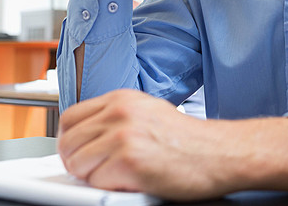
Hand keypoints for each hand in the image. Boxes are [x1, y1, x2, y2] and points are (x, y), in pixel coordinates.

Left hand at [57, 89, 287, 200]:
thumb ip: (115, 119)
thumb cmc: (189, 140)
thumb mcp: (148, 113)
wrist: (219, 153)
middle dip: (77, 162)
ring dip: (92, 177)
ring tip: (115, 176)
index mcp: (121, 98)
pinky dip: (108, 188)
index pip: (70, 118)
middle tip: (94, 172)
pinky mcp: (129, 161)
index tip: (78, 152)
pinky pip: (95, 182)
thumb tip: (86, 137)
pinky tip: (129, 182)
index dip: (70, 140)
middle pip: (68, 142)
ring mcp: (123, 135)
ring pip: (77, 164)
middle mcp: (119, 112)